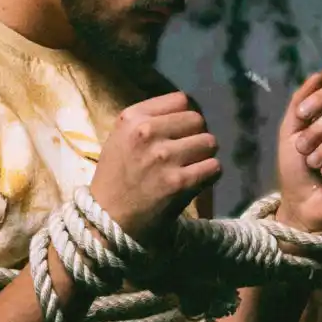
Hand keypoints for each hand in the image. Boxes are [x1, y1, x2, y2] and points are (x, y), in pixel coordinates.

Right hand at [91, 91, 220, 242]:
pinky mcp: (178, 182)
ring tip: (189, 168)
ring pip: (209, 142)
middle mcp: (146, 132)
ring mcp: (163, 157)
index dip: (184, 117)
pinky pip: (214, 167)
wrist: (108, 220)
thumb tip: (190, 112)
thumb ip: (150, 120)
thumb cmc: (116, 178)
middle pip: (198, 120)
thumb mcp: (121, 138)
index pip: (180, 100)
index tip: (179, 133)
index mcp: (131, 118)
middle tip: (185, 154)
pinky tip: (195, 182)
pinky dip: (209, 175)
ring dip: (203, 156)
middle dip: (195, 136)